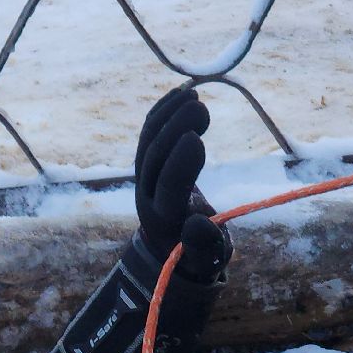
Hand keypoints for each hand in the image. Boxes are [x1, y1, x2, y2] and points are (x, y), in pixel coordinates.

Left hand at [135, 87, 229, 279]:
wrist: (174, 249)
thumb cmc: (199, 256)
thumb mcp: (208, 259)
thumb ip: (206, 246)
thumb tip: (200, 225)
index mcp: (164, 220)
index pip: (167, 188)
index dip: (179, 164)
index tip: (196, 139)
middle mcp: (147, 195)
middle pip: (154, 159)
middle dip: (174, 130)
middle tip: (199, 106)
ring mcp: (145, 177)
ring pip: (149, 140)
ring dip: (169, 114)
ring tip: (194, 94)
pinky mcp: (149, 163)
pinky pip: (151, 132)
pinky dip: (164, 110)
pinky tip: (182, 92)